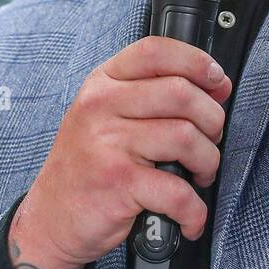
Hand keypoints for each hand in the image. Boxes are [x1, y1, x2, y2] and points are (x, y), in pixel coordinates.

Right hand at [7, 36, 231, 268]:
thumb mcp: (107, 115)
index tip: (217, 81)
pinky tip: (190, 216)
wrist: (51, 218)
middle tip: (210, 140)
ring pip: (187, 137)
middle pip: (182, 93)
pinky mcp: (118, 182)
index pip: (155, 51)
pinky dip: (195, 210)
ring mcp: (108, 143)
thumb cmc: (89, 165)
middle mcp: (101, 106)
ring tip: (199, 174)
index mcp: (103, 83)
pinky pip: (178, 191)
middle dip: (212, 120)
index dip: (196, 61)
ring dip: (208, 162)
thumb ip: (153, 94)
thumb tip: (217, 85)